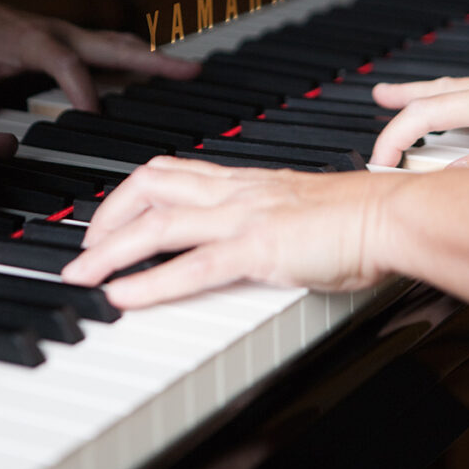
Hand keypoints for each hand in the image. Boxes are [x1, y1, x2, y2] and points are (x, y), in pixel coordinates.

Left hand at [0, 0, 199, 117]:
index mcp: (36, 40)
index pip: (66, 63)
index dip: (81, 87)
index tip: (93, 114)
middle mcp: (62, 34)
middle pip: (114, 45)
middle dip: (152, 59)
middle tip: (189, 70)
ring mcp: (73, 36)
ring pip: (120, 44)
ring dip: (153, 57)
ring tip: (188, 70)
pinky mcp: (76, 42)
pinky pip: (114, 48)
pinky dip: (138, 57)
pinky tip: (158, 70)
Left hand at [61, 156, 395, 307]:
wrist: (387, 215)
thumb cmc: (348, 216)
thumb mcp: (286, 207)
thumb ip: (254, 215)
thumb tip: (232, 235)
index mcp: (239, 180)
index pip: (167, 172)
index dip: (127, 194)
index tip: (106, 220)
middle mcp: (232, 191)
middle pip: (149, 186)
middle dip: (106, 216)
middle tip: (84, 249)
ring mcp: (242, 217)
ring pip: (159, 224)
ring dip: (110, 250)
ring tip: (82, 275)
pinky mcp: (258, 249)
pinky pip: (193, 267)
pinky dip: (151, 283)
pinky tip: (122, 296)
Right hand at [371, 74, 468, 167]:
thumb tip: (450, 171)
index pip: (424, 114)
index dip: (394, 137)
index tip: (380, 161)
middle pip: (433, 91)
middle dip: (401, 95)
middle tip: (380, 97)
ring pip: (452, 88)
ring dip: (425, 96)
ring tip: (407, 97)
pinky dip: (451, 99)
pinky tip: (456, 108)